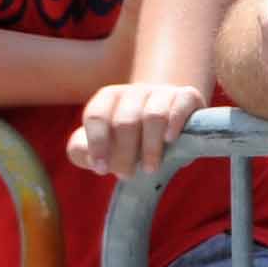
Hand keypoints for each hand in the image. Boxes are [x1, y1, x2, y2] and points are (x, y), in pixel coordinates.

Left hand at [70, 81, 205, 179]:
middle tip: (127, 175)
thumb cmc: (128, 138)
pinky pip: (180, 106)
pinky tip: (170, 141)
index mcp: (108, 98)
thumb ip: (81, 150)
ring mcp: (161, 91)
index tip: (101, 169)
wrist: (167, 121)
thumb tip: (90, 156)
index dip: (97, 144)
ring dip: (150, 148)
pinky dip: (174, 125)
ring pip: (153, 116)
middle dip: (125, 154)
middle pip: (125, 122)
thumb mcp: (100, 145)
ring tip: (150, 168)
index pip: (97, 116)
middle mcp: (134, 91)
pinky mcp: (186, 96)